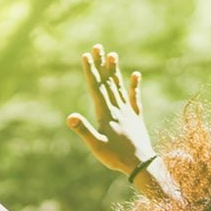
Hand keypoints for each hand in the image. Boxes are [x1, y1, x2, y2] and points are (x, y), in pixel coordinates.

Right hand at [68, 44, 155, 174]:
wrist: (140, 163)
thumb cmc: (115, 157)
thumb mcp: (96, 146)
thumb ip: (84, 130)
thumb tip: (70, 117)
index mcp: (105, 114)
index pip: (96, 88)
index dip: (90, 71)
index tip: (86, 55)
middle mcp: (117, 109)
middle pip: (107, 83)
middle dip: (101, 65)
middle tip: (97, 47)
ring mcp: (128, 112)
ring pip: (120, 87)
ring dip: (115, 71)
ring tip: (112, 55)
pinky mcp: (136, 118)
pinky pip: (135, 99)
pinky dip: (135, 87)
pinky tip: (136, 75)